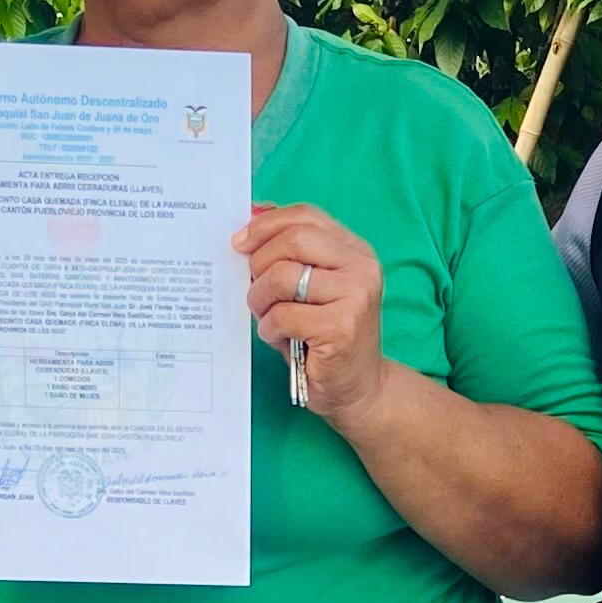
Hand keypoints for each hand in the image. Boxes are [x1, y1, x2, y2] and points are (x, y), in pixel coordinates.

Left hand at [240, 203, 389, 429]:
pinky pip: (282, 315)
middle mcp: (361, 267)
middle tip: (254, 288)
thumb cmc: (325, 337)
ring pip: (283, 277)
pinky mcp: (341, 328)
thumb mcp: (311, 287)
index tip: (240, 243)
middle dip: (259, 263)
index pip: (306, 216)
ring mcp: (355, 296)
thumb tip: (252, 214)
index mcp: (355, 251)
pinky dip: (269, 329)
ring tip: (266, 316)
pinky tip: (280, 338)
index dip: (267, 225)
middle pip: (294, 240)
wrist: (359, 389)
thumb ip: (290, 252)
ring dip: (260, 300)